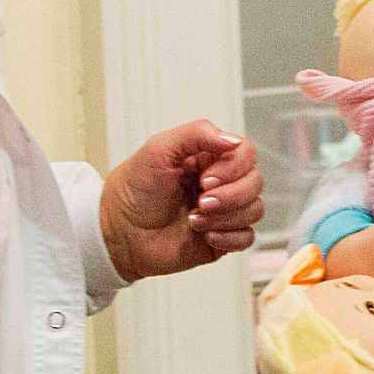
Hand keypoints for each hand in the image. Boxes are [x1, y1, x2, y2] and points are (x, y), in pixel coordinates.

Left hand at [101, 120, 262, 281]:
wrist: (118, 232)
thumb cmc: (132, 190)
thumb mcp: (158, 148)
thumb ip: (197, 133)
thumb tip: (232, 140)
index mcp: (209, 158)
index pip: (246, 153)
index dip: (233, 167)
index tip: (204, 178)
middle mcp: (221, 183)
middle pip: (255, 182)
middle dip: (230, 194)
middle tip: (200, 200)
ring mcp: (223, 212)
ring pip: (254, 210)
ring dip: (226, 216)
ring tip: (194, 219)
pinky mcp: (221, 239)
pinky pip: (247, 238)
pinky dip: (229, 237)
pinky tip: (205, 235)